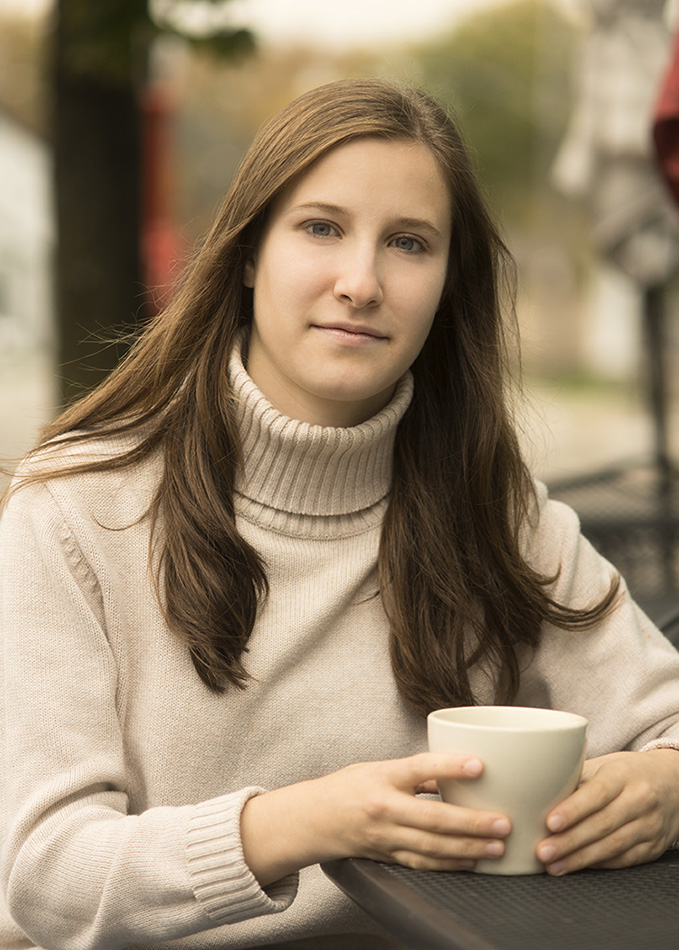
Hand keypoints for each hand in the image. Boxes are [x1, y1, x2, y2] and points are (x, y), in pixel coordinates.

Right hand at [241, 752, 510, 884]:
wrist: (314, 820)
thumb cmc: (348, 787)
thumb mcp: (379, 767)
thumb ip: (417, 772)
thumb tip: (458, 772)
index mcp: (383, 777)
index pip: (419, 768)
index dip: (449, 766)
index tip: (479, 765)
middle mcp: (384, 808)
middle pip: (433, 818)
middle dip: (472, 823)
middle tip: (503, 823)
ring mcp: (386, 837)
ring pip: (432, 847)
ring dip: (468, 849)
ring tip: (497, 847)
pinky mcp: (388, 856)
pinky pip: (423, 863)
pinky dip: (449, 864)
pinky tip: (471, 862)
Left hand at [536, 749, 678, 875]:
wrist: (673, 784)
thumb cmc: (628, 773)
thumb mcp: (604, 765)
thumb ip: (576, 777)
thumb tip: (538, 791)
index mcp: (623, 774)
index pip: (597, 793)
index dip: (573, 810)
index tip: (550, 822)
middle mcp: (640, 799)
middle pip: (602, 824)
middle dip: (570, 841)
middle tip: (543, 851)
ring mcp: (649, 825)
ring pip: (612, 846)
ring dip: (580, 859)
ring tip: (553, 865)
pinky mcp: (653, 847)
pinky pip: (623, 859)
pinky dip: (597, 865)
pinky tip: (577, 866)